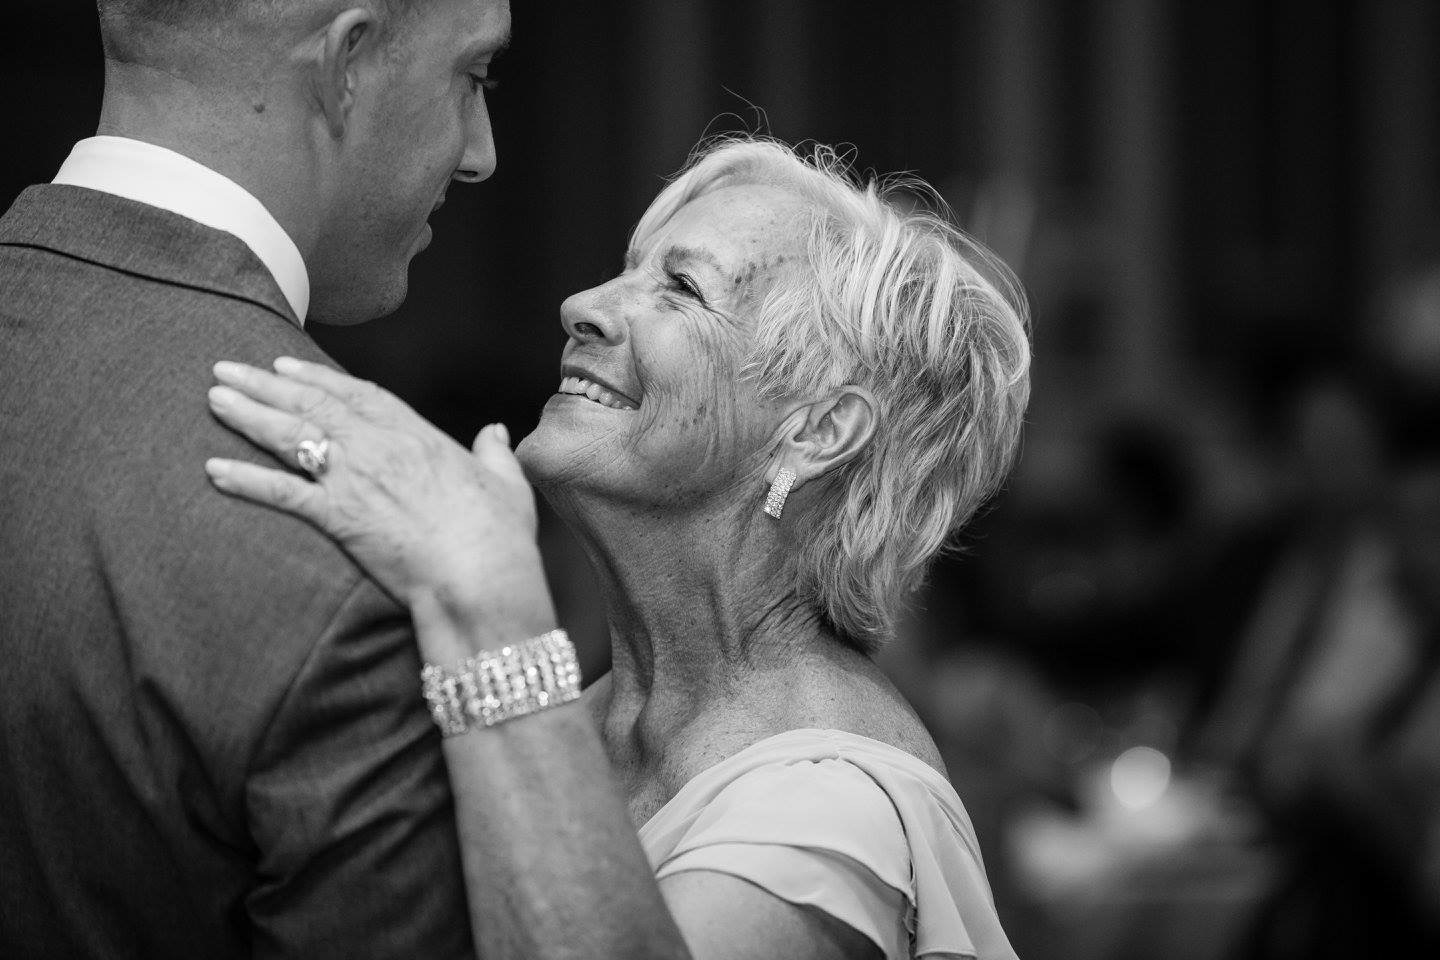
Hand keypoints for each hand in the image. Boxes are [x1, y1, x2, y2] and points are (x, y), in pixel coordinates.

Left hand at [204, 358, 555, 650]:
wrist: (481, 577)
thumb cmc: (499, 537)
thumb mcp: (507, 485)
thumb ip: (495, 453)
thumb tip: (496, 432)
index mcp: (418, 436)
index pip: (359, 395)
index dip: (319, 377)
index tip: (287, 364)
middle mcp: (380, 448)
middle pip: (314, 405)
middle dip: (266, 383)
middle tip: (227, 368)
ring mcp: (356, 480)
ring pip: (292, 436)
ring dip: (248, 415)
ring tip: (214, 398)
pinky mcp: (338, 517)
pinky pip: (282, 493)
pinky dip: (246, 479)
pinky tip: (214, 470)